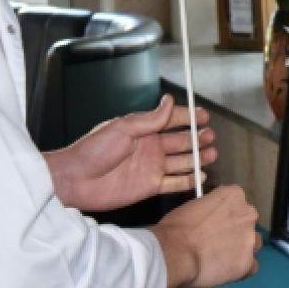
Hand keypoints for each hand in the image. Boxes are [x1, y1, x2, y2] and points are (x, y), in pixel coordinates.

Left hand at [44, 96, 215, 211]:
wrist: (75, 180)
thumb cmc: (93, 151)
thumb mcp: (123, 128)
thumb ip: (150, 118)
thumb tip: (169, 100)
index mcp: (142, 130)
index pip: (170, 120)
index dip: (188, 117)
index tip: (204, 116)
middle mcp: (149, 147)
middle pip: (180, 141)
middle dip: (197, 138)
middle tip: (211, 136)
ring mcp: (151, 167)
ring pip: (181, 162)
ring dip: (197, 158)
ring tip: (212, 154)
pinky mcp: (149, 187)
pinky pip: (174, 183)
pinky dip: (188, 180)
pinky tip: (200, 176)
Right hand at [150, 185, 260, 287]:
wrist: (175, 253)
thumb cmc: (177, 227)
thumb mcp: (194, 206)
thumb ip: (211, 210)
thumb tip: (211, 219)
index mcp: (234, 195)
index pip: (237, 202)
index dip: (225, 214)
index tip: (215, 222)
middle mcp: (248, 214)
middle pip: (247, 222)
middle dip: (236, 230)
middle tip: (218, 241)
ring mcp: (250, 239)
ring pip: (253, 244)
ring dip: (242, 249)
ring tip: (222, 258)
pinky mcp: (248, 263)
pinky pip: (251, 267)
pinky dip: (241, 269)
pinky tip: (226, 271)